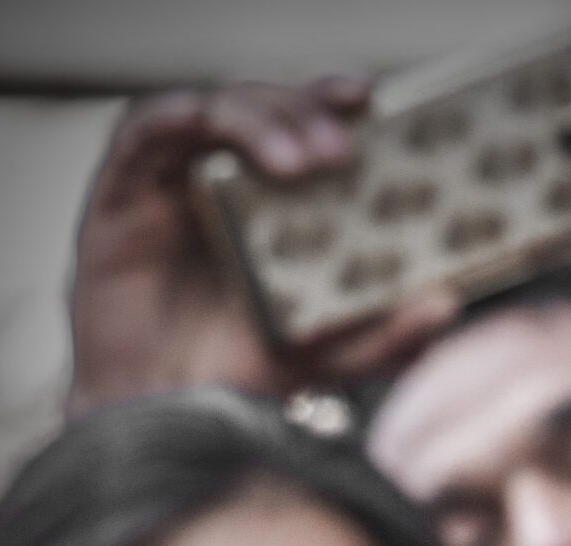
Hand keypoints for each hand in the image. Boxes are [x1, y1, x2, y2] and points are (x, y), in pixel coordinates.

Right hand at [68, 79, 457, 412]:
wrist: (166, 418)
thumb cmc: (246, 372)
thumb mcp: (335, 357)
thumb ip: (392, 335)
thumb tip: (446, 304)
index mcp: (288, 199)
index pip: (315, 127)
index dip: (341, 104)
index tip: (378, 102)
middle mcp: (235, 177)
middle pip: (271, 106)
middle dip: (308, 111)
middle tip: (343, 146)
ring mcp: (178, 177)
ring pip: (218, 108)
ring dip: (263, 119)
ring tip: (303, 160)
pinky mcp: (124, 188)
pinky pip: (147, 128)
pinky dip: (181, 116)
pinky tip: (211, 127)